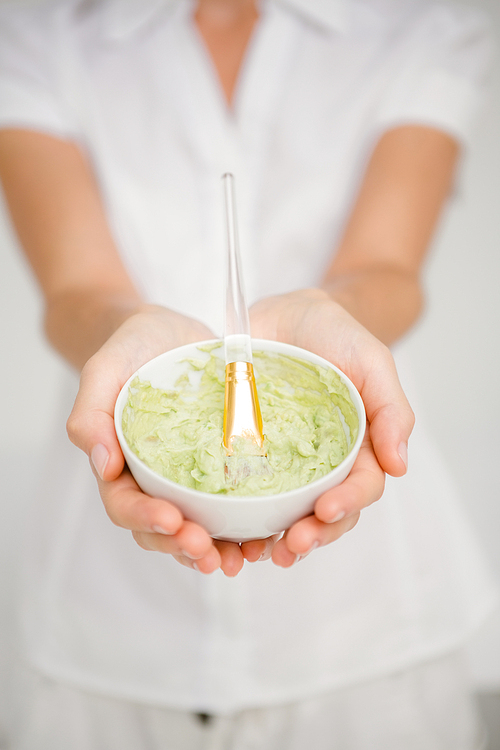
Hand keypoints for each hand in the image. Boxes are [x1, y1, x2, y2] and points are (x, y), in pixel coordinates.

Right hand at [67, 304, 275, 575]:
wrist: (166, 333)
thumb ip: (91, 414)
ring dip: (217, 549)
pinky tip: (266, 536)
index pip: (125, 504)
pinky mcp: (219, 467)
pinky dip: (244, 526)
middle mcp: (153, 480)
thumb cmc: (130, 349)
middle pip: (162, 528)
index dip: (145, 519)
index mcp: (120, 465)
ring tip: (242, 558)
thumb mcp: (104, 370)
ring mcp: (187, 477)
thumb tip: (102, 465)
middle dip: (183, 546)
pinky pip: (230, 505)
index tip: (172, 520)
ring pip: (197, 527)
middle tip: (210, 552)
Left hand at [248, 288, 414, 566]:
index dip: (347, 503)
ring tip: (258, 553)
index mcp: (357, 446)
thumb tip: (400, 466)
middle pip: (325, 511)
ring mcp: (282, 460)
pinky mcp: (246, 451)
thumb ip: (391, 408)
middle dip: (313, 534)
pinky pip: (245, 490)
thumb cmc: (337, 334)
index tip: (326, 510)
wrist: (287, 312)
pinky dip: (239, 517)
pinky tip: (226, 533)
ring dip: (275, 537)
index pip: (360, 485)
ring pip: (286, 511)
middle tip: (292, 544)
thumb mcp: (372, 361)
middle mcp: (321, 461)